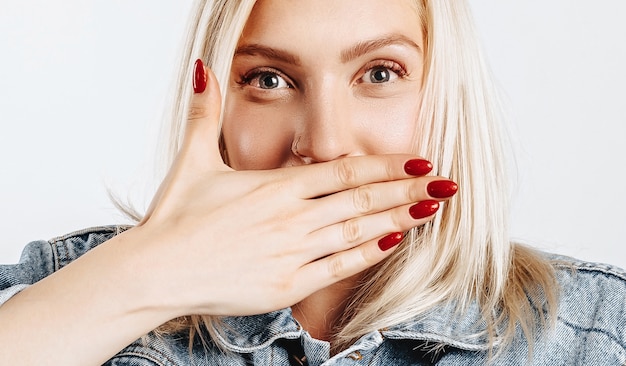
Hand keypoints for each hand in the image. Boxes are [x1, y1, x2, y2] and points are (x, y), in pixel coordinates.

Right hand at [132, 60, 456, 316]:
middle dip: (409, 188)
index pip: (345, 170)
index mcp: (275, 185)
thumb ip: (204, 112)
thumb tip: (203, 67)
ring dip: (401, 217)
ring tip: (435, 208)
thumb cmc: (174, 216)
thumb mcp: (192, 158)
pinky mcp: (287, 284)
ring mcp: (292, 251)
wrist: (154, 270)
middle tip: (447, 182)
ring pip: (359, 230)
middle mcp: (291, 216)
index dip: (386, 165)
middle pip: (363, 198)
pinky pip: (340, 266)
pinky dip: (370, 252)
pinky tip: (396, 241)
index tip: (418, 160)